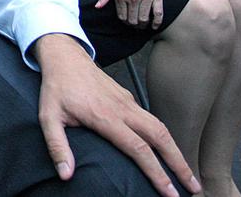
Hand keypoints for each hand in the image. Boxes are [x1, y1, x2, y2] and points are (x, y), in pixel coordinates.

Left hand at [35, 34, 199, 196]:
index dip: (156, 173)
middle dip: (179, 164)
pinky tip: (168, 151)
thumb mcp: (48, 117)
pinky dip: (165, 137)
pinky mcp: (128, 98)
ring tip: (187, 173)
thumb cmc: (56, 88)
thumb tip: (65, 175)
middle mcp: (123, 109)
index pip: (138, 149)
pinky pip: (152, 119)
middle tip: (193, 187)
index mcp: (105, 116)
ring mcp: (128, 102)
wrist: (65, 57)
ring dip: (176, 151)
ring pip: (160, 127)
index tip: (169, 192)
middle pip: (160, 138)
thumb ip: (57, 147)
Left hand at [97, 0, 163, 28]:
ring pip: (144, 19)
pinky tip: (154, 26)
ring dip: (143, 25)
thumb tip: (98, 6)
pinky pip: (158, 13)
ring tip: (142, 24)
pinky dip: (157, 23)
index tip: (127, 21)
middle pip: (133, 20)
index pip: (122, 16)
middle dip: (133, 25)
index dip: (124, 21)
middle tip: (135, 24)